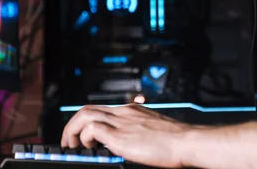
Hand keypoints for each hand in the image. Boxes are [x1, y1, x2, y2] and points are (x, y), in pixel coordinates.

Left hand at [60, 104, 193, 167]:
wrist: (186, 141)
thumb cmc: (175, 140)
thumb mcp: (153, 129)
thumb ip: (139, 131)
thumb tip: (130, 142)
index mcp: (131, 110)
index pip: (100, 108)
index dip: (86, 121)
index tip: (81, 134)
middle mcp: (123, 112)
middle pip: (86, 108)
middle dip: (72, 124)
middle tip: (69, 140)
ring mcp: (121, 123)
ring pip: (84, 115)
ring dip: (72, 130)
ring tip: (72, 145)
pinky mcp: (120, 137)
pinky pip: (92, 130)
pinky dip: (85, 138)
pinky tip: (89, 148)